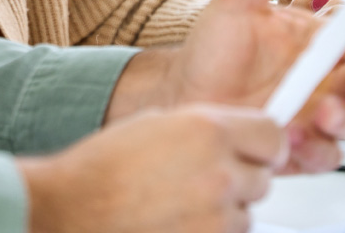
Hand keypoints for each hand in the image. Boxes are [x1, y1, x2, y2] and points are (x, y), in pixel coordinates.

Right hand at [19, 105, 284, 232]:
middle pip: (263, 178)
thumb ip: (206, 128)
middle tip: (202, 178)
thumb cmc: (102, 168)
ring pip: (246, 213)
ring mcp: (215, 217)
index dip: (262, 145)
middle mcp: (219, 172)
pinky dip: (210, 231)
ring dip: (224, 209)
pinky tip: (176, 222)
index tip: (254, 150)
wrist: (70, 210)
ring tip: (179, 203)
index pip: (274, 137)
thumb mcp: (158, 123)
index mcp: (208, 130)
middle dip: (240, 178)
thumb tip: (236, 136)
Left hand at [107, 0, 344, 173]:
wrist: (181, 95)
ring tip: (321, 113)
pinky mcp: (299, 147)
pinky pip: (324, 154)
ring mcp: (314, 114)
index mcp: (318, 40)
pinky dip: (318, 149)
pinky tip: (295, 138)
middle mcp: (323, 78)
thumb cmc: (211, 49)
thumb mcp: (234, 3)